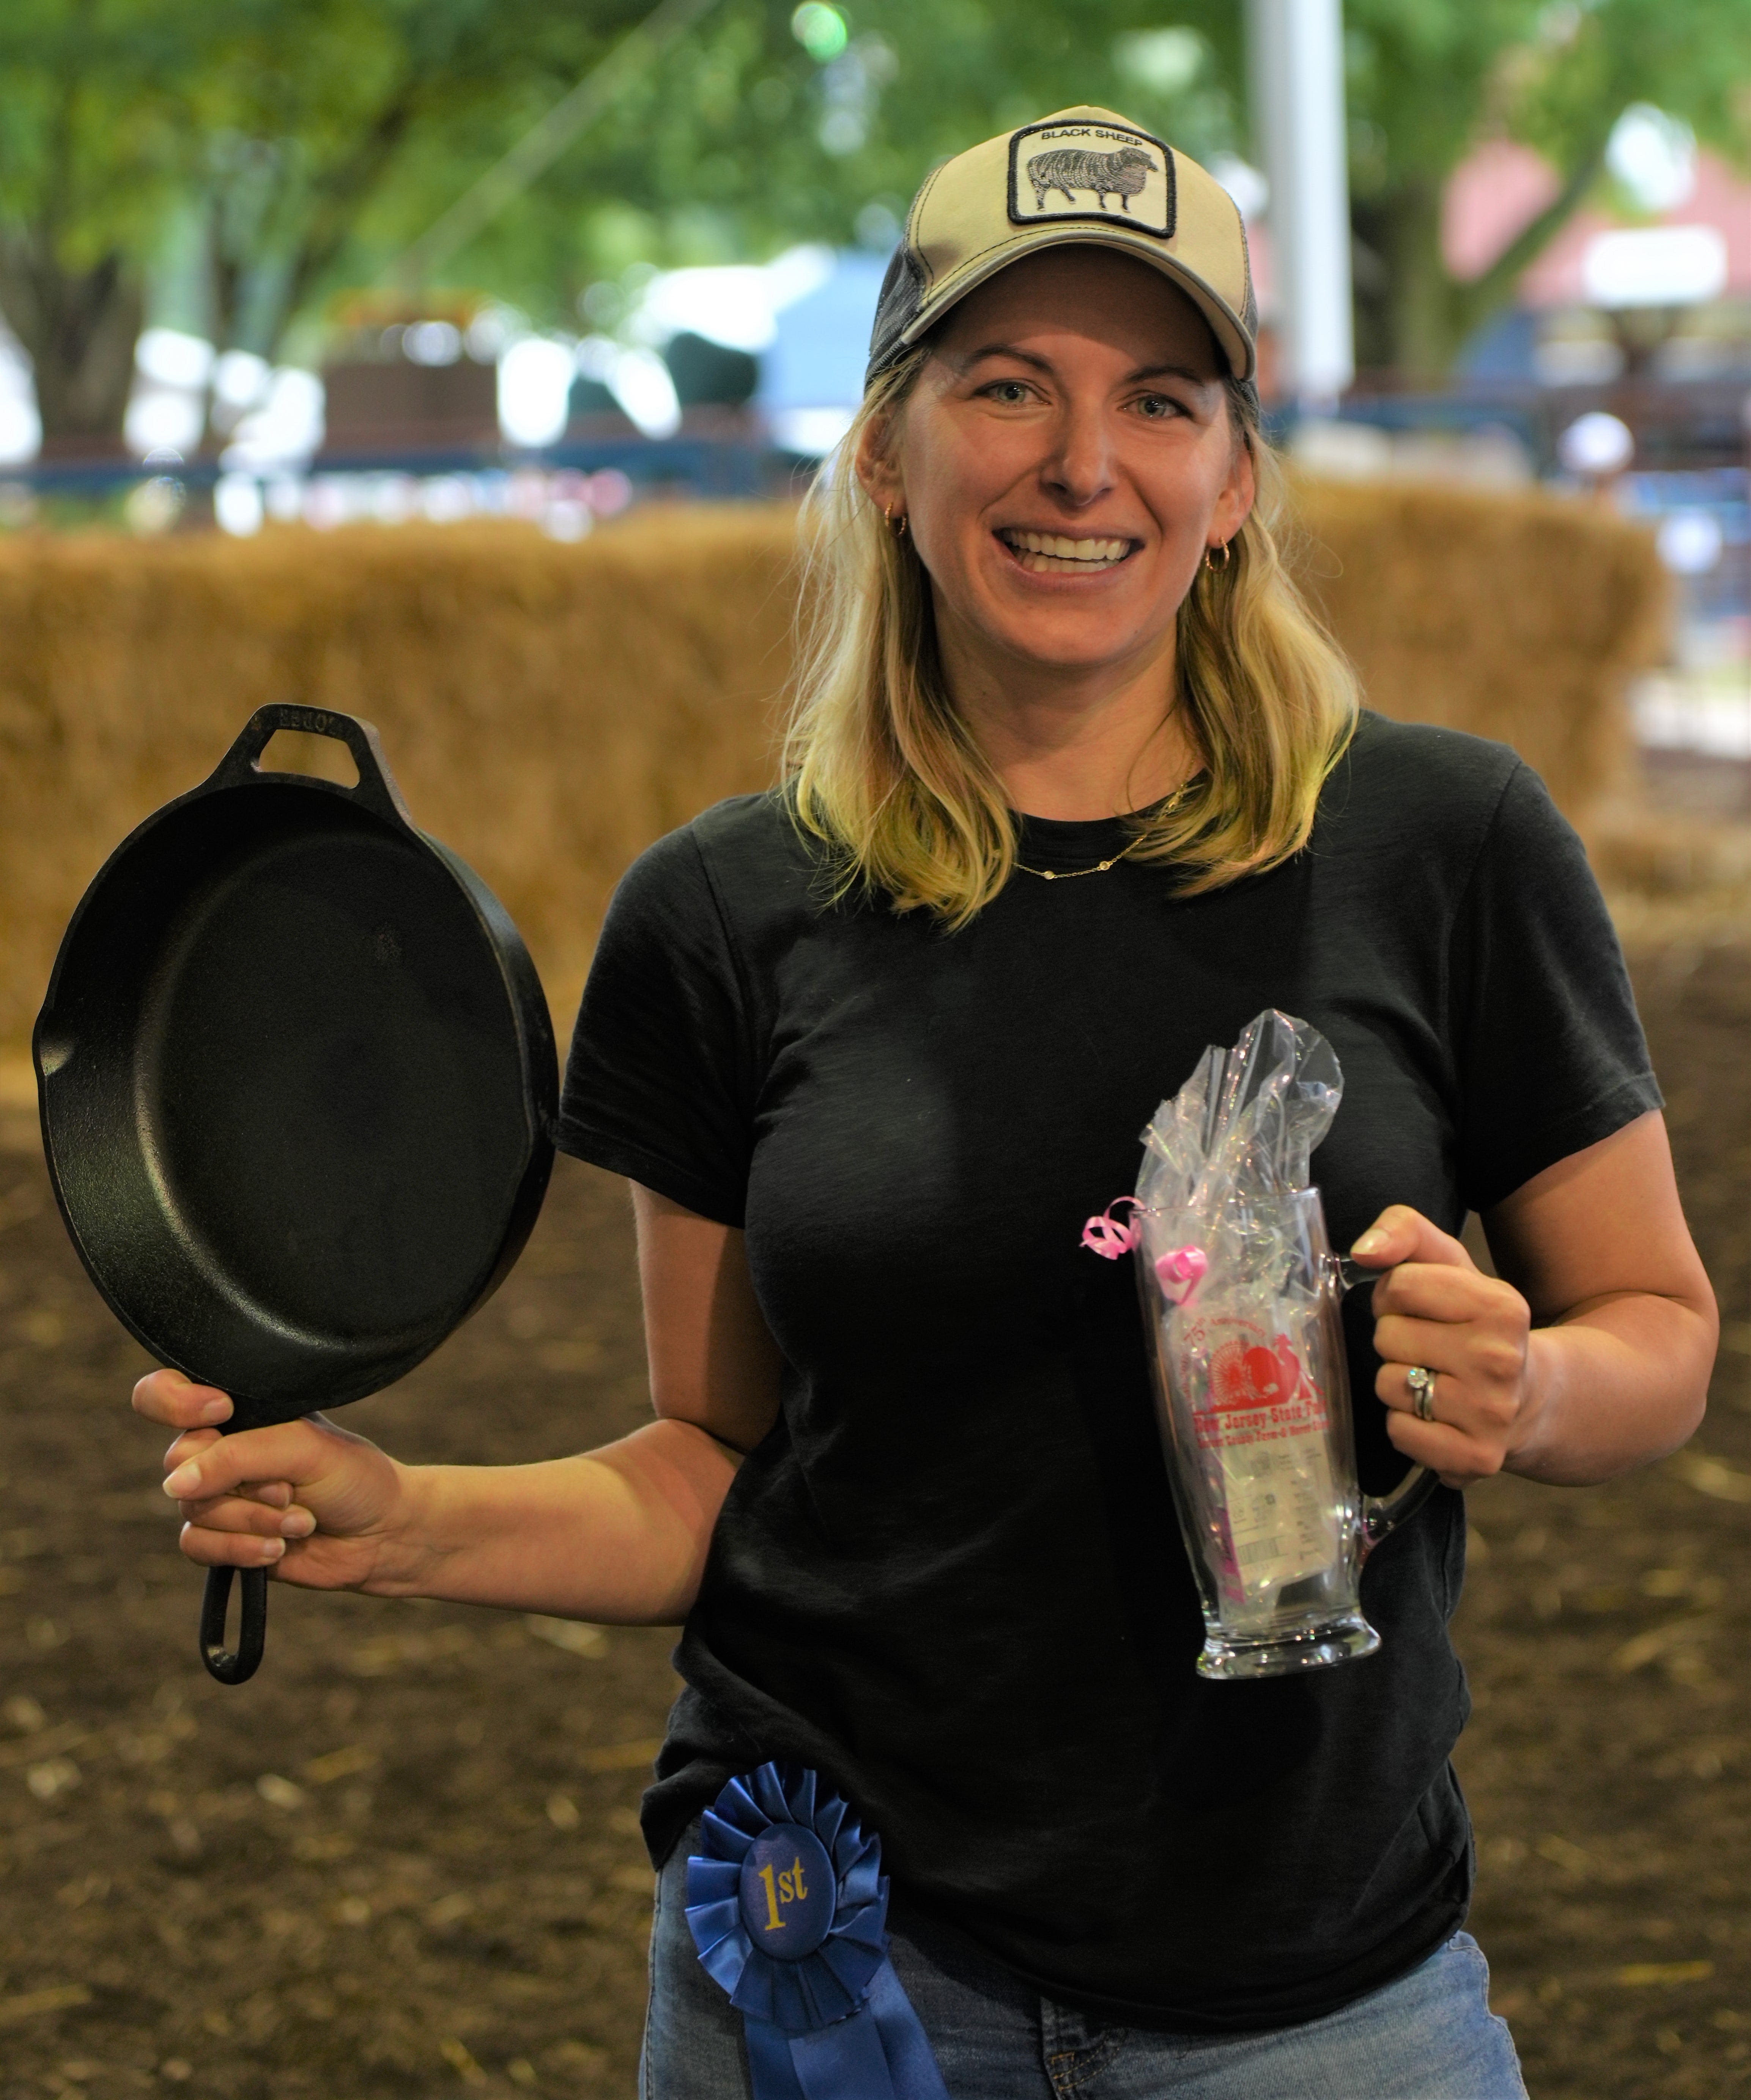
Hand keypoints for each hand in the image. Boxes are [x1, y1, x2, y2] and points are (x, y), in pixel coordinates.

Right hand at [132, 1370, 410, 1590]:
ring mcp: (218, 1496)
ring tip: (301, 1520)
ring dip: (253, 1520)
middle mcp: (219, 1451)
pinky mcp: (222, 1539)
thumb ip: (239, 1456)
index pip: (165, 1395)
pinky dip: (240, 1549)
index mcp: (237, 1413)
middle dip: (242, 1484)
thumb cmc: (353, 1476)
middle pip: (178, 1463)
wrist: (382, 1534)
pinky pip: (196, 1545)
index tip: (220, 1413)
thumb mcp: (305, 1448)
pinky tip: (278, 1549)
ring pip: (193, 1509)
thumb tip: (175, 1485)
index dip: (176, 1403)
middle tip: (289, 1488)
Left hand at [1351, 1206, 1534, 1489]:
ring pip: (1389, 1385)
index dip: (1395, 1294)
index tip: (1418, 1308)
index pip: (1400, 1284)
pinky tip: (1436, 1416)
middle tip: (1430, 1348)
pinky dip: (1406, 1425)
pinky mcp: (1477, 1457)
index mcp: (1501, 1305)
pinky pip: (1399, 1432)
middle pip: (1388, 1336)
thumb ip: (1405, 1231)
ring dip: (1399, 1382)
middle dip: (1397, 1339)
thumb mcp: (1452, 1265)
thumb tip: (1364, 1250)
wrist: (1532, 1397)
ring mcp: (1492, 1413)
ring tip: (1435, 1381)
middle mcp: (1501, 1359)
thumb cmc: (1476, 1324)